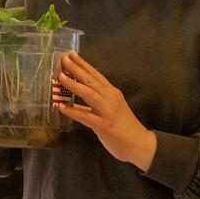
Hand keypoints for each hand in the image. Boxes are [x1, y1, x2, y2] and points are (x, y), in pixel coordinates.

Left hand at [55, 51, 156, 170]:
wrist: (140, 144)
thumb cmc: (124, 126)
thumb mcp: (110, 109)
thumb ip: (94, 104)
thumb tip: (74, 101)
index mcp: (112, 93)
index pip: (96, 75)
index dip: (83, 64)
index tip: (71, 54)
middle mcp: (111, 98)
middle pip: (91, 80)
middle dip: (76, 68)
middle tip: (63, 58)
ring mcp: (108, 111)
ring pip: (88, 93)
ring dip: (73, 84)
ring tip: (59, 77)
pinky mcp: (104, 125)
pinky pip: (85, 116)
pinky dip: (72, 111)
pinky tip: (61, 107)